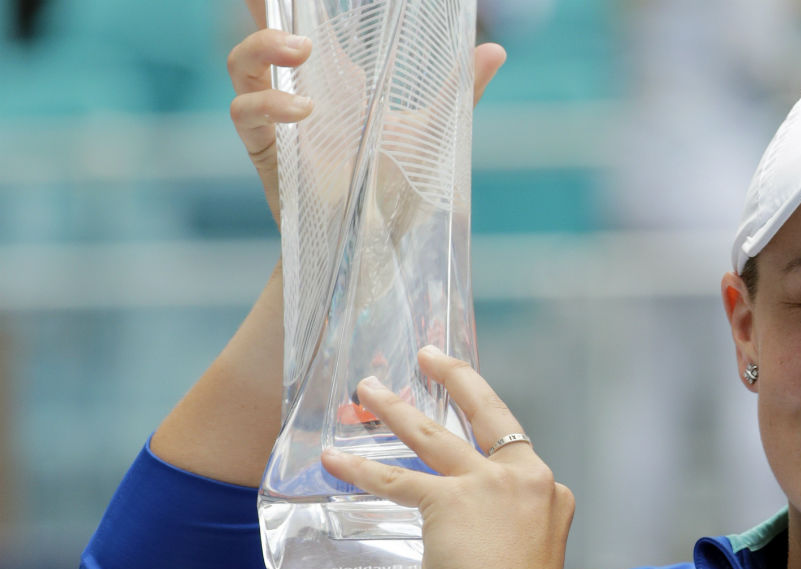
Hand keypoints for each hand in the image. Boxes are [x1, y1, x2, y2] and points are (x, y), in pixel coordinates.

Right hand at [227, 4, 505, 224]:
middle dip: (263, 6)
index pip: (308, 21)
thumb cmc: (399, 189)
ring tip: (302, 50)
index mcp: (338, 79)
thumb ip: (458, 91)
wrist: (378, 249)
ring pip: (242, 62)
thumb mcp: (432, 135)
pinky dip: (268, 103)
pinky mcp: (267, 152)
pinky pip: (245, 113)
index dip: (297, 0)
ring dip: (263, 45)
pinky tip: (304, 111)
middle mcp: (302, 90)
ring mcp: (279, 120)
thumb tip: (496, 50)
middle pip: (264, 31)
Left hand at [321, 347, 574, 568]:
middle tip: (430, 356)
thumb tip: (458, 526)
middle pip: (485, 413)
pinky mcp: (449, 501)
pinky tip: (336, 459)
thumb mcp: (527, 549)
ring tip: (369, 390)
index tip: (469, 394)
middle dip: (455, 378)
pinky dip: (362, 470)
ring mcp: (487, 484)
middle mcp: (524, 475)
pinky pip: (397, 480)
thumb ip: (498, 522)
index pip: (513, 443)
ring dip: (396, 410)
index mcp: (548, 487)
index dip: (485, 416)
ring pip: (433, 435)